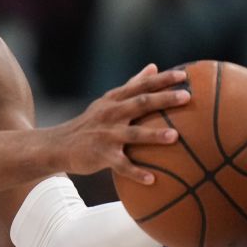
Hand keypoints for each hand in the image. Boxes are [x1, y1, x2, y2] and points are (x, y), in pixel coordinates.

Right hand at [51, 64, 188, 182]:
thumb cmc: (91, 122)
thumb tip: (154, 67)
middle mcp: (111, 114)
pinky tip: (152, 179)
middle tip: (187, 96)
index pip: (141, 86)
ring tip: (175, 136)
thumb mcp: (108, 101)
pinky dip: (136, 172)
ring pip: (133, 134)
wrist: (59, 145)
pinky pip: (121, 165)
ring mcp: (106, 135)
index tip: (184, 75)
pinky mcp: (101, 155)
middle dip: (163, 99)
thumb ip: (132, 85)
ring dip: (153, 135)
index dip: (162, 79)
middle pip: (140, 104)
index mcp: (114, 100)